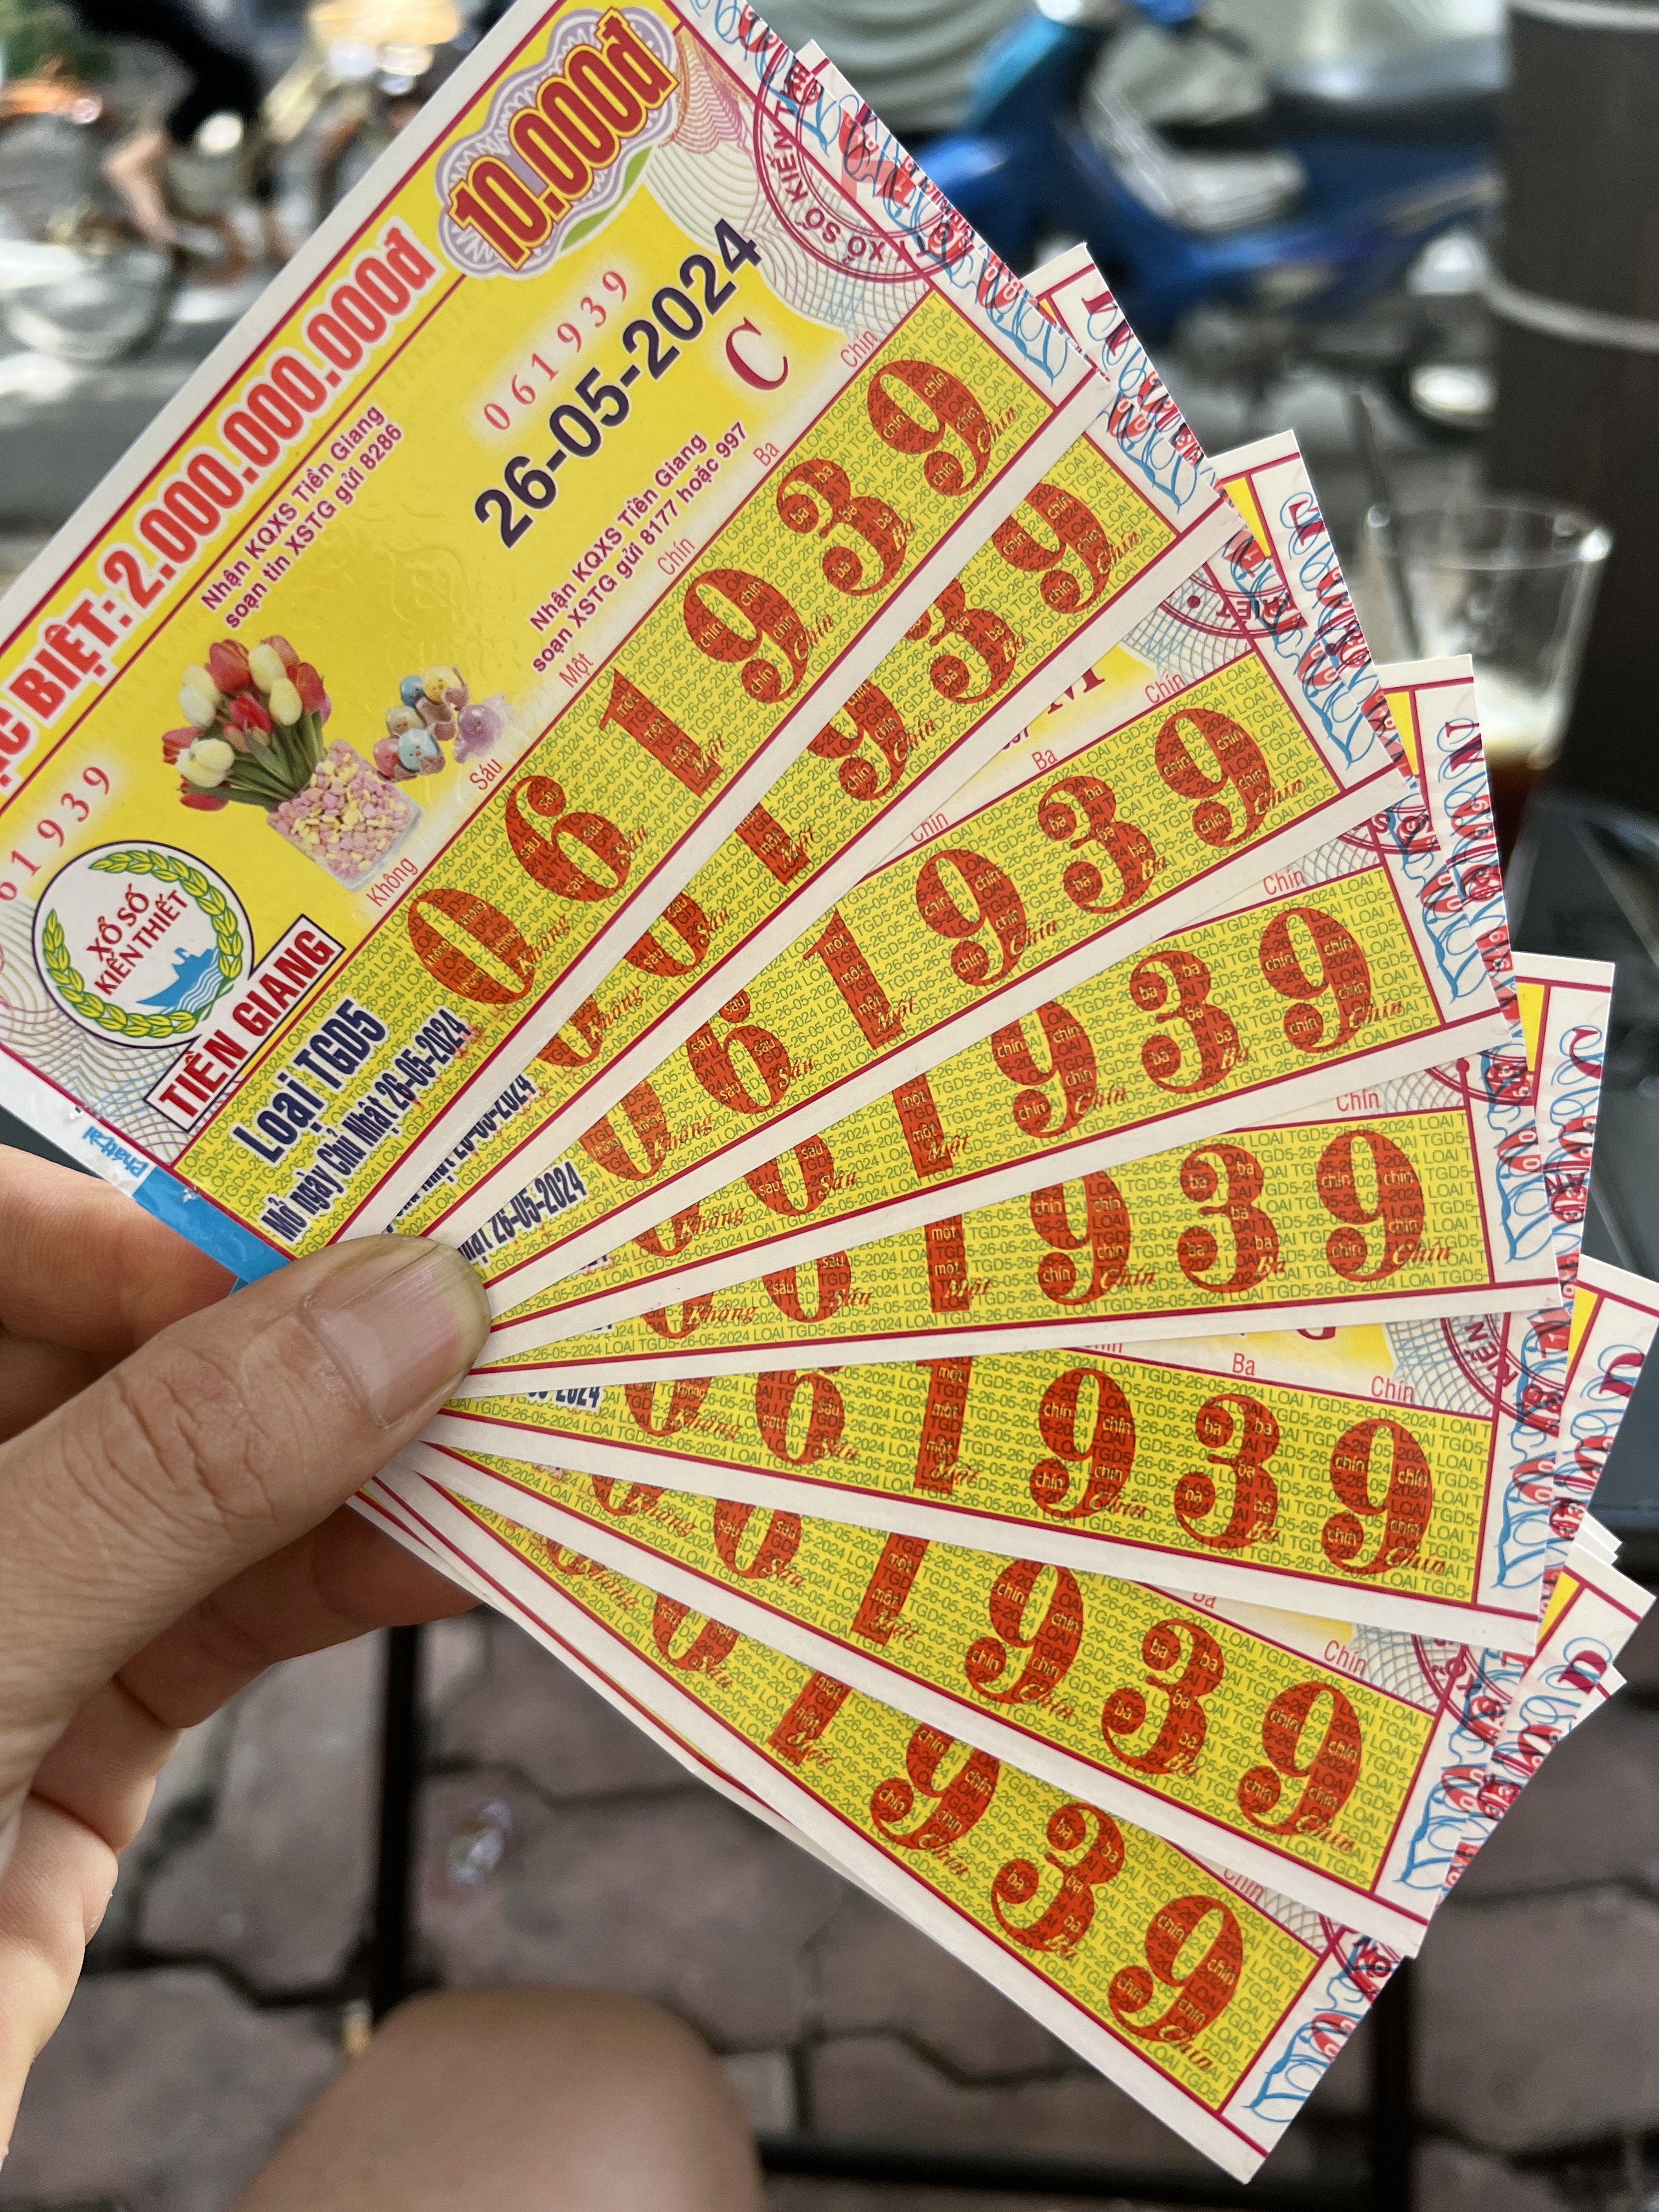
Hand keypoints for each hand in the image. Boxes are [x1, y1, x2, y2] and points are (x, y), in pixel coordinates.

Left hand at [0, 1148, 488, 2151]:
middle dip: (295, 1331)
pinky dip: (342, 1583)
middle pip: (120, 1359)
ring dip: (353, 1459)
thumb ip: (166, 1470)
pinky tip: (445, 1547)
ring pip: (196, 1494)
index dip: (145, 1222)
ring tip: (500, 1416)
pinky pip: (222, 1624)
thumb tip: (391, 1308)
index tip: (324, 1234)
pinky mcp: (67, 1749)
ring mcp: (2, 1626)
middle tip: (466, 1298)